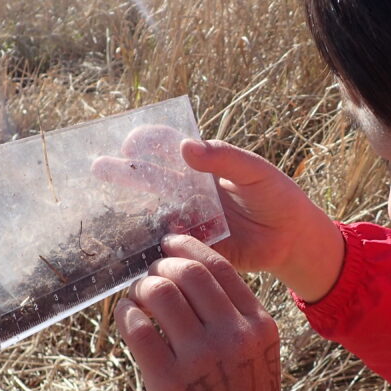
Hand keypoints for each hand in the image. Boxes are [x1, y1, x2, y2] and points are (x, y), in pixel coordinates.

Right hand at [94, 127, 344, 300]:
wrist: (292, 239)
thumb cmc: (277, 197)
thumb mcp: (255, 172)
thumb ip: (224, 158)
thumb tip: (187, 147)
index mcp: (202, 166)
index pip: (168, 148)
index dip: (148, 143)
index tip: (133, 143)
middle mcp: (189, 192)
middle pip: (151, 179)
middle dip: (124, 172)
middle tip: (98, 167)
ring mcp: (189, 219)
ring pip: (153, 212)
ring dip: (129, 210)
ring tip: (102, 208)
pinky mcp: (193, 247)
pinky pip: (167, 245)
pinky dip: (148, 244)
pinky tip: (127, 244)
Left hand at [117, 235, 316, 390]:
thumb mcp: (257, 356)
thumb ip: (234, 319)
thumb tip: (187, 275)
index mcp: (259, 325)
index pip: (220, 268)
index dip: (189, 248)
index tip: (170, 245)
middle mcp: (233, 336)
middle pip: (188, 272)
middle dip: (163, 266)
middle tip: (150, 274)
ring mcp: (201, 358)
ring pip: (159, 293)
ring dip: (141, 288)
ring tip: (137, 298)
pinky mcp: (168, 382)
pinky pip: (138, 328)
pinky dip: (127, 315)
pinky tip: (128, 319)